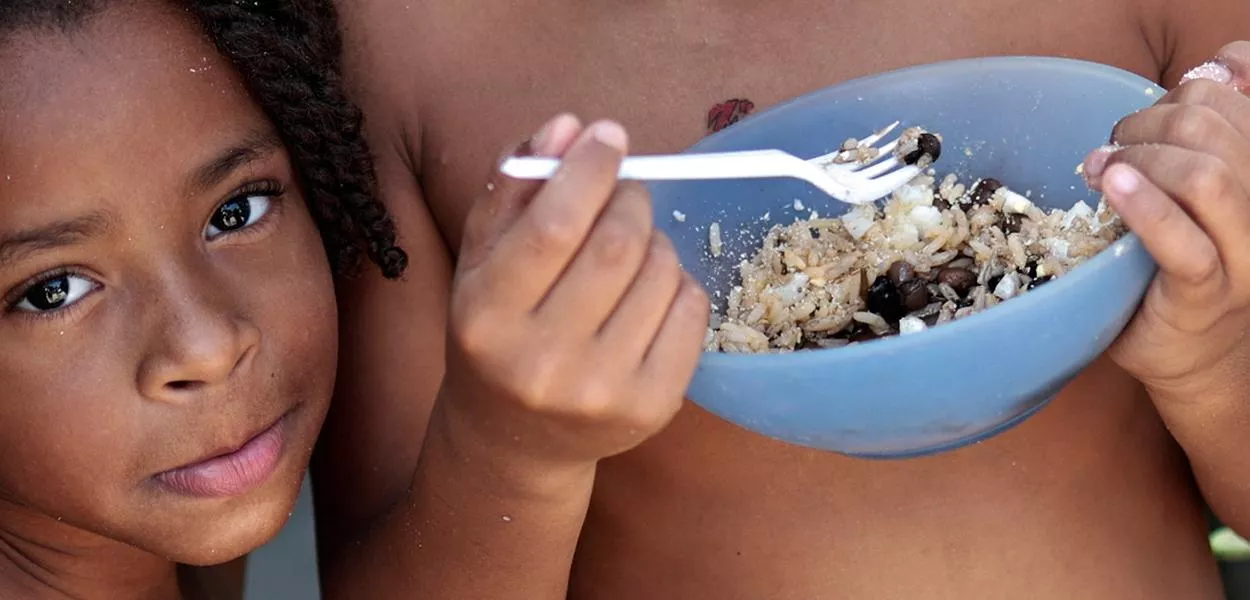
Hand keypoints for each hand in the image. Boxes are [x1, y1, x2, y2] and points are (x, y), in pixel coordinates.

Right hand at [437, 114, 708, 474]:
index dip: (589, 169)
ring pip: (661, 271)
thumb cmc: (497, 334)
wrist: (515, 440)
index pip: (553, 226)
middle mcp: (542, 362)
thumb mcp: (480, 261)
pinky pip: (692, 309)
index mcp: (486, 318)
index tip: (607, 135)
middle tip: (624, 194)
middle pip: (616, 245)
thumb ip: (513, 188)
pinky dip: (678, 281)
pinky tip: (648, 293)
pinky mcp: (653, 406)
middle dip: (629, 199)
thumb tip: (567, 127)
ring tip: (628, 253)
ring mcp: (602, 391)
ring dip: (654, 240)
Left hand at [1082, 42, 1249, 395]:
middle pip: (1214, 130)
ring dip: (1142, 159)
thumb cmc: (1177, 270)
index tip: (1140, 121)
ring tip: (1101, 169)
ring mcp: (1244, 254)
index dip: (1179, 94)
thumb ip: (1197, 141)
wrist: (1192, 358)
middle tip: (1107, 149)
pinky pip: (1184, 243)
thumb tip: (1207, 72)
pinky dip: (1145, 206)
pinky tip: (1113, 186)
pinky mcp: (1208, 293)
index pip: (1233, 103)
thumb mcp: (1193, 196)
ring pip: (1208, 177)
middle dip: (1148, 124)